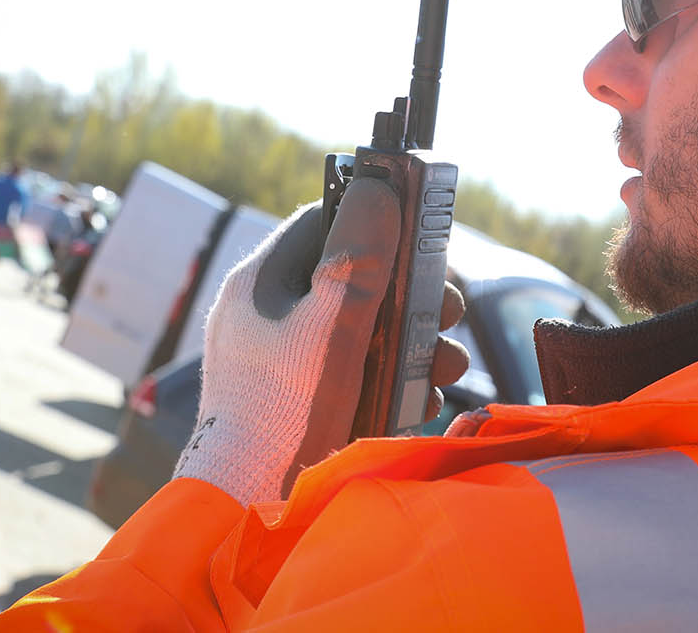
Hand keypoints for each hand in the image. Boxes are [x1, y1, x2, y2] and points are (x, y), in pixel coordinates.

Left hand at [173, 176, 468, 505]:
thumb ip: (358, 257)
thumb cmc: (285, 411)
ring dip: (415, 341)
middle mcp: (267, 317)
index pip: (323, 221)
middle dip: (411, 292)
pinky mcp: (300, 405)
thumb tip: (379, 187)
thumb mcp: (331, 325)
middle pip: (352, 277)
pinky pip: (356, 375)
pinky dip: (394, 381)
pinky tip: (424, 400)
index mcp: (260, 284)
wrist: (248, 510)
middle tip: (448, 312)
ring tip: (447, 366)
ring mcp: (282, 363)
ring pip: (363, 329)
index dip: (376, 219)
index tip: (424, 236)